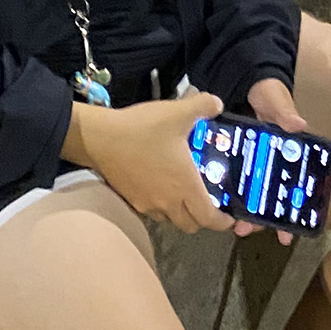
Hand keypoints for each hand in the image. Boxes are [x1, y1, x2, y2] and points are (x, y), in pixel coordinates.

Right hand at [71, 90, 234, 233]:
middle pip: (191, 225)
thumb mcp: (177, 112)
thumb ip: (203, 106)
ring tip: (185, 192)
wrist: (101, 139)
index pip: (208, 218)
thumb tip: (217, 104)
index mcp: (184, 185)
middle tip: (209, 202)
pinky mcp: (131, 201)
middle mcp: (168, 201)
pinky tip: (161, 185)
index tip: (229, 218)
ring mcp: (147, 204)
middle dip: (203, 219)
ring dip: (182, 213)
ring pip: (171, 220)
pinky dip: (163, 206)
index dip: (222, 222)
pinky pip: (154, 212)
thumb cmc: (143, 129)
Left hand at [242, 77, 309, 247]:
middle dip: (262, 217)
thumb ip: (285, 111)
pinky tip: (216, 204)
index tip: (285, 233)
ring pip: (248, 193)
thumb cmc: (268, 91)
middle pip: (268, 197)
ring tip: (235, 224)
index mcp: (284, 152)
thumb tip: (298, 125)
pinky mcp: (230, 156)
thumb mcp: (277, 99)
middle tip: (250, 229)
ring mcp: (249, 161)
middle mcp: (268, 162)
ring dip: (243, 210)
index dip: (291, 210)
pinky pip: (228, 179)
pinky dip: (225, 193)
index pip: (292, 185)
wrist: (245, 76)